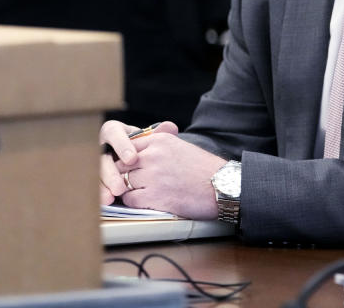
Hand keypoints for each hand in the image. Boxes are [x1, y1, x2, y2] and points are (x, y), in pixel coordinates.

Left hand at [101, 120, 226, 219]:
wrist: (223, 187)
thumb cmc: (204, 168)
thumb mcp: (180, 146)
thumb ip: (157, 146)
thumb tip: (135, 154)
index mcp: (159, 140)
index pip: (127, 146)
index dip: (124, 159)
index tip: (125, 167)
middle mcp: (153, 155)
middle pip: (121, 164)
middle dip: (122, 174)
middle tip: (125, 181)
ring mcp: (153, 176)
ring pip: (124, 182)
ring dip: (129, 189)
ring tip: (140, 192)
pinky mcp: (155, 196)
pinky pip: (130, 199)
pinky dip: (134, 202)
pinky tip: (146, 201)